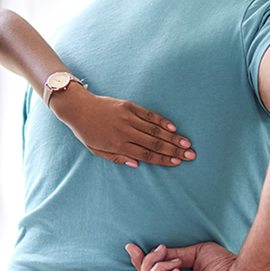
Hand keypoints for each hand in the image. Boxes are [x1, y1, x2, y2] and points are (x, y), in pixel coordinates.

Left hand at [50, 86, 195, 166]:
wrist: (78, 108)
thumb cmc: (87, 132)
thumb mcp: (97, 150)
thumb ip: (117, 158)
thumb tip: (137, 164)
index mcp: (118, 145)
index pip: (146, 154)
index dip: (163, 159)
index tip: (177, 163)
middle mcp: (125, 132)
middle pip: (155, 143)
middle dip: (174, 150)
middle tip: (191, 155)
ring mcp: (128, 118)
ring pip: (155, 129)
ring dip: (173, 137)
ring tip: (187, 143)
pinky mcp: (129, 106)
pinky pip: (148, 115)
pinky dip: (162, 121)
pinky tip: (173, 128)